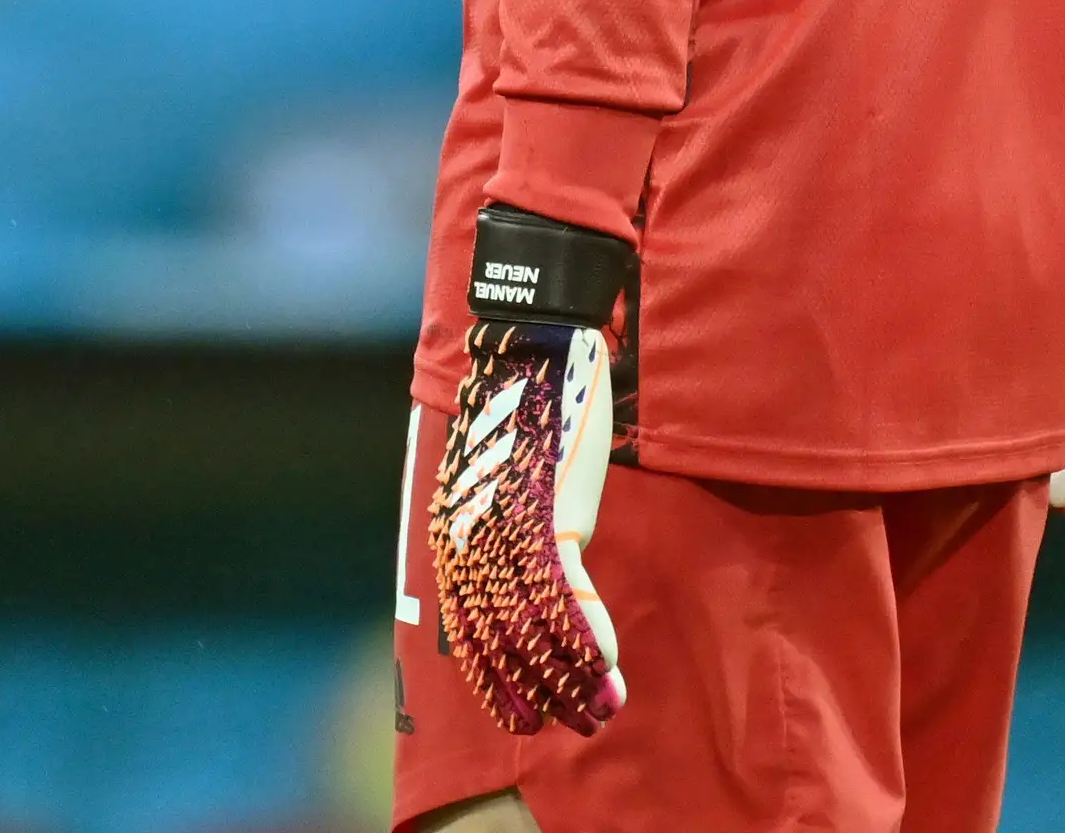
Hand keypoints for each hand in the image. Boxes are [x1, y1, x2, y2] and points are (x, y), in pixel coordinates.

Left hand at [427, 206, 630, 734]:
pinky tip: (608, 669)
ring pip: (532, 628)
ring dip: (572, 677)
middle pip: (498, 640)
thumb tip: (533, 581)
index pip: (471, 629)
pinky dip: (587, 637)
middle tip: (575, 722)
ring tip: (602, 709)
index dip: (499, 680)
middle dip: (538, 690)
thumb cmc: (530, 408)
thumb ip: (512, 529)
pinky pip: (563, 593)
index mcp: (456, 533)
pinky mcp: (544, 511)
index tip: (527, 716)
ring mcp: (505, 529)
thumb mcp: (506, 478)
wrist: (538, 341)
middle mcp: (469, 538)